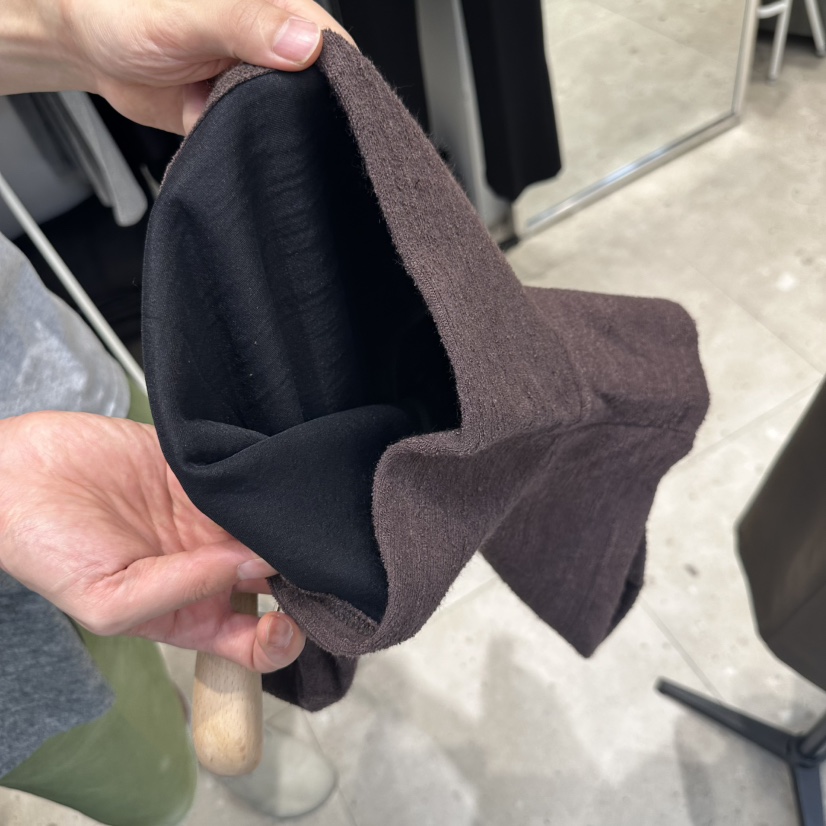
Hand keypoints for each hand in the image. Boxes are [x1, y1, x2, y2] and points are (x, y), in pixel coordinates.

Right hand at [0, 411, 304, 672]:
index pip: (254, 640)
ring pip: (273, 527)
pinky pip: (252, 479)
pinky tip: (275, 481)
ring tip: (291, 516)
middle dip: (301, 574)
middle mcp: (210, 567)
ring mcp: (213, 518)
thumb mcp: (111, 600)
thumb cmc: (50, 551)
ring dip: (289, 525)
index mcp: (190, 613)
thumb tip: (255, 566)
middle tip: (303, 559)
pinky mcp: (208, 472)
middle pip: (279, 580)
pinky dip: (269, 482)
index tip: (285, 621)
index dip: (282, 638)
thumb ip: (183, 590)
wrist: (16, 476)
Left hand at [2, 0, 353, 132]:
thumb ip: (244, 25)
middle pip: (318, 91)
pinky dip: (249, 151)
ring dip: (274, 137)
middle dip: (307, 119)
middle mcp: (273, 47)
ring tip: (249, 132)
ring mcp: (257, 84)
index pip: (330, 45)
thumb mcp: (186, 16)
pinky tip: (235, 146)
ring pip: (289, 122)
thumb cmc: (122, 11)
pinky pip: (257, 142)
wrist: (86, 47)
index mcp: (275, 8)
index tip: (334, 111)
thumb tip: (305, 44)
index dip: (341, 80)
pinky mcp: (239, 114)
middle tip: (281, 129)